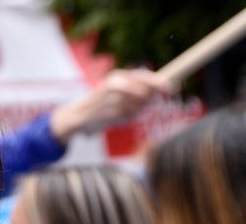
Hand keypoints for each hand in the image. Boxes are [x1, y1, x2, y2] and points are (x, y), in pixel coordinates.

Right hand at [50, 68, 173, 143]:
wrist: (79, 114)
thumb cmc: (103, 102)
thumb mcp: (117, 89)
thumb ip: (137, 88)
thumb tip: (162, 90)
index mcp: (118, 76)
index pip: (144, 77)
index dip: (160, 83)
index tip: (173, 88)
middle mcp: (116, 84)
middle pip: (145, 93)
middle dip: (147, 100)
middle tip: (141, 104)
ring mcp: (113, 98)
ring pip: (139, 107)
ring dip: (134, 111)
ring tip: (120, 111)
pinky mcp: (111, 112)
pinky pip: (130, 116)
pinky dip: (126, 118)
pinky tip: (115, 117)